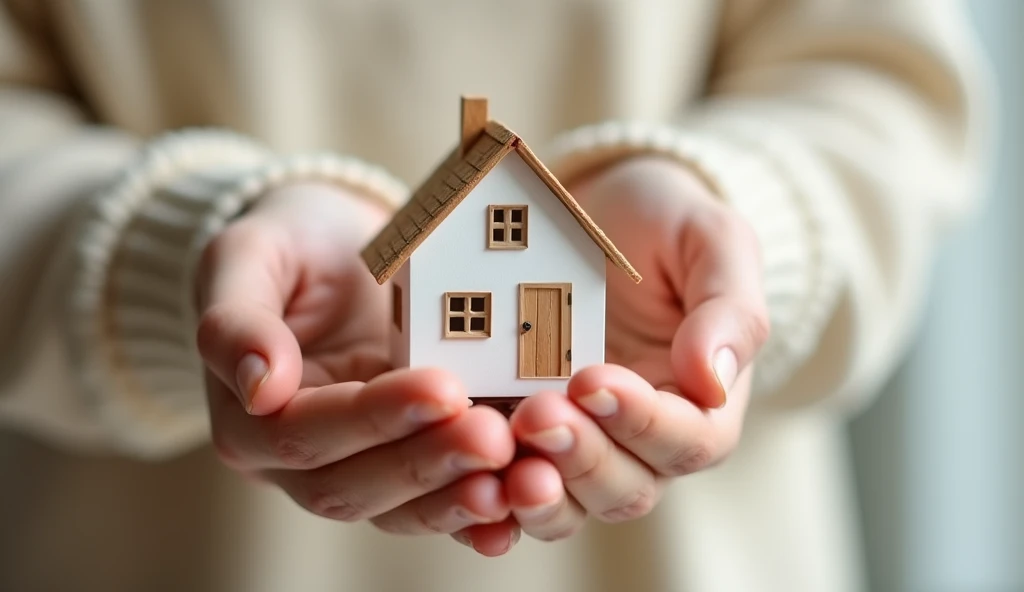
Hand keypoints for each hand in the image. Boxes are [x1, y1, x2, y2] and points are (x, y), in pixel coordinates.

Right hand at [194, 182, 514, 534]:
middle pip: (355, 486)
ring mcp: (361, 466)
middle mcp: (301, 463)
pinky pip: (439, 501)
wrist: (336, 250)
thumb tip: (264, 387)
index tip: (442, 389)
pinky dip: (479, 514)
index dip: (372, 419)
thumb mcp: (247, 257)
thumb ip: (236, 320)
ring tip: (518, 469)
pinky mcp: (411, 460)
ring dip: (460, 496)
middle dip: (428, 464)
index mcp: (250, 421)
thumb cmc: (289, 246)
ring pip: (403, 509)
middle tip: (494, 434)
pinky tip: (522, 501)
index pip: (304, 436)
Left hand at [456, 157, 768, 551]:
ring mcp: (578, 445)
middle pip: (626, 488)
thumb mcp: (712, 243)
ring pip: (567, 503)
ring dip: (536, 493)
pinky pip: (508, 489)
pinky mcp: (521, 439)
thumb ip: (728, 310)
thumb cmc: (665, 225)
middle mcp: (641, 441)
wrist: (599, 211)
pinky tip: (464, 482)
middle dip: (581, 458)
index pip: (688, 440)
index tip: (592, 379)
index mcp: (701, 404)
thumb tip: (713, 382)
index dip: (643, 422)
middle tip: (536, 413)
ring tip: (498, 457)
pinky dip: (489, 501)